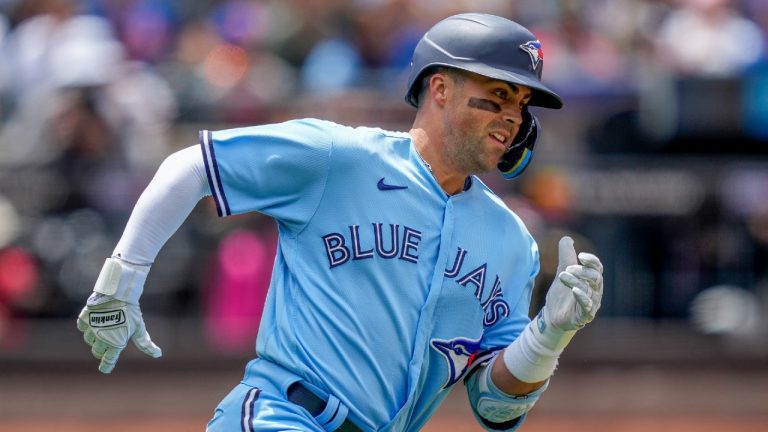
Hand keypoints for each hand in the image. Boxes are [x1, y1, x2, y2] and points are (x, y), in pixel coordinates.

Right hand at [76, 257, 160, 372]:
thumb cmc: (131, 311)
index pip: (108, 360)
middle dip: (102, 350)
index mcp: (116, 343)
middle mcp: (101, 339)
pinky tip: (94, 321)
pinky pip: (82, 328)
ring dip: (94, 337)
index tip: (105, 369)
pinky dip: (87, 326)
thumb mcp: (139, 328)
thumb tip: (158, 354)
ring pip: (89, 340)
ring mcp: (91, 329)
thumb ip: (145, 343)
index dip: (107, 366)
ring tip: (104, 327)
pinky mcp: (84, 319)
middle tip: (109, 341)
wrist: (119, 293)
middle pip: (97, 352)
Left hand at [543, 236, 603, 331]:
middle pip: (595, 278)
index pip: (597, 268)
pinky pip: (588, 306)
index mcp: (592, 280)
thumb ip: (565, 256)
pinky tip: (575, 290)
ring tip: (562, 276)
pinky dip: (582, 298)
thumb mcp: (562, 271)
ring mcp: (592, 304)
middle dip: (582, 271)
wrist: (552, 315)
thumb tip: (567, 239)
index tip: (580, 256)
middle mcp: (595, 291)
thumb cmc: (561, 294)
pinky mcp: (585, 316)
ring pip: (589, 290)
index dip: (591, 261)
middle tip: (567, 268)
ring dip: (576, 282)